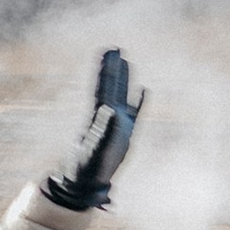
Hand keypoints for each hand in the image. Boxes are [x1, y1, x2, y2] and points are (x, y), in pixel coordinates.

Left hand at [44, 48, 145, 210]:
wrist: (86, 182)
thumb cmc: (88, 167)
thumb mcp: (97, 149)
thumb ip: (105, 130)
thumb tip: (111, 110)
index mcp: (97, 116)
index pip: (102, 87)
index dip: (104, 69)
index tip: (106, 52)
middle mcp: (106, 116)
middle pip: (110, 86)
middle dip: (113, 68)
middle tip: (114, 48)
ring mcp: (116, 124)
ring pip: (121, 95)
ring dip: (124, 78)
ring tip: (126, 61)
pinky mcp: (125, 134)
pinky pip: (135, 112)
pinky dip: (139, 101)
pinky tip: (144, 90)